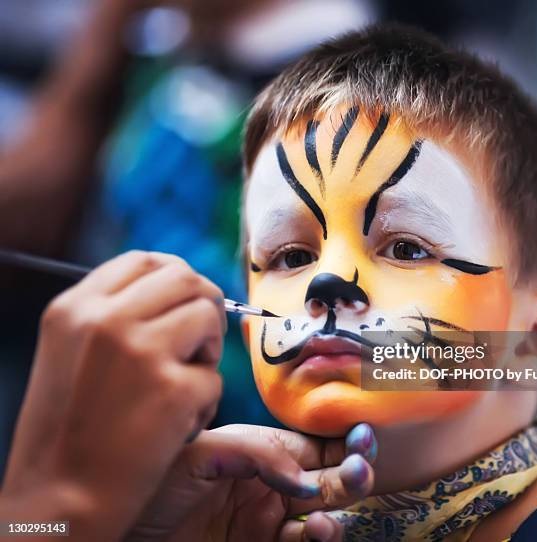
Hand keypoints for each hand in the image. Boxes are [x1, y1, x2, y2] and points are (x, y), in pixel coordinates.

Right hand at [2, 251, 225, 540]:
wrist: (58, 502)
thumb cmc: (69, 430)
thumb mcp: (71, 352)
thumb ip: (115, 314)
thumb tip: (177, 287)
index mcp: (76, 307)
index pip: (144, 260)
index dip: (176, 275)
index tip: (188, 299)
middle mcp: (106, 319)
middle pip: (186, 278)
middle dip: (204, 305)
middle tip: (201, 340)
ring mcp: (141, 351)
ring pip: (209, 317)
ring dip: (208, 350)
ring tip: (184, 384)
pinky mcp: (173, 389)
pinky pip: (215, 377)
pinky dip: (205, 401)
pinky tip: (178, 424)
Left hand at [126, 423, 376, 541]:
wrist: (119, 535)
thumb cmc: (155, 485)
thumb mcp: (202, 453)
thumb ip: (257, 454)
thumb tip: (305, 478)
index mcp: (261, 454)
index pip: (314, 446)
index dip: (344, 441)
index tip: (365, 437)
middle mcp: (271, 486)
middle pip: (328, 480)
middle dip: (351, 474)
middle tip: (359, 470)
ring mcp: (268, 522)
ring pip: (322, 516)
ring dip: (334, 512)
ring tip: (320, 516)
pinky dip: (318, 540)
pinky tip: (314, 531)